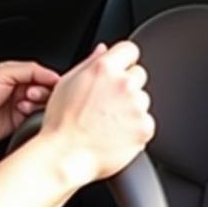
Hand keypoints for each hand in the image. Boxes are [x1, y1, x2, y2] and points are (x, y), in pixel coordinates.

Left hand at [0, 61, 60, 148]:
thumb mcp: (1, 73)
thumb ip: (28, 70)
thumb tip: (51, 74)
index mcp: (15, 74)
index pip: (42, 74)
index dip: (49, 79)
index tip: (52, 84)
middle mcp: (19, 89)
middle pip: (45, 90)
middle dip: (42, 92)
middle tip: (31, 94)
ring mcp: (20, 106)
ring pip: (42, 105)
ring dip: (37, 104)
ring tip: (22, 104)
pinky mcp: (20, 122)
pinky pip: (36, 119)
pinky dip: (33, 116)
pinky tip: (22, 112)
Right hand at [39, 41, 154, 185]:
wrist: (65, 155)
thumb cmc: (61, 123)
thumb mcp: (67, 84)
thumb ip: (90, 63)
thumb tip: (104, 50)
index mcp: (104, 69)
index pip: (130, 50)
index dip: (124, 60)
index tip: (120, 70)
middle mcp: (124, 84)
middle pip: (138, 75)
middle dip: (127, 86)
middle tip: (108, 104)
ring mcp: (136, 106)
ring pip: (143, 100)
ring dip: (132, 108)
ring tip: (109, 123)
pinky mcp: (145, 128)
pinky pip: (146, 123)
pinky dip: (136, 129)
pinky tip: (116, 135)